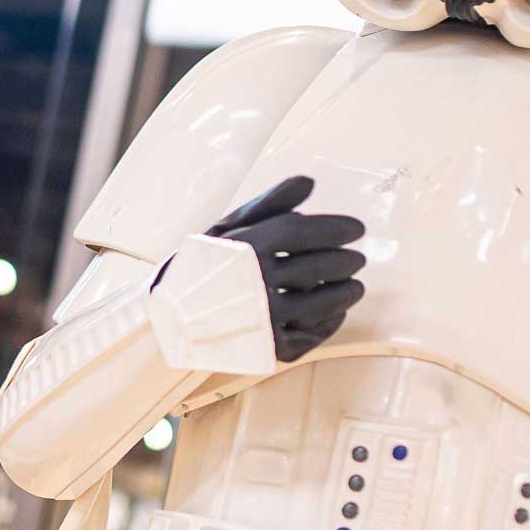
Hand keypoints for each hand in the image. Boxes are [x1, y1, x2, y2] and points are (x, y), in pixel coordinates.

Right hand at [203, 175, 364, 362]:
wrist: (171, 318)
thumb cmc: (203, 267)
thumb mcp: (228, 229)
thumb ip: (269, 204)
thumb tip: (308, 182)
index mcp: (243, 250)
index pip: (300, 232)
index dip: (334, 228)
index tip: (356, 229)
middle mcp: (254, 284)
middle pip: (317, 268)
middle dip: (346, 261)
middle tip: (358, 259)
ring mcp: (261, 318)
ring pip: (321, 304)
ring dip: (346, 293)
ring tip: (355, 286)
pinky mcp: (266, 347)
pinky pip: (310, 335)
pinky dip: (330, 323)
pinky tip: (336, 312)